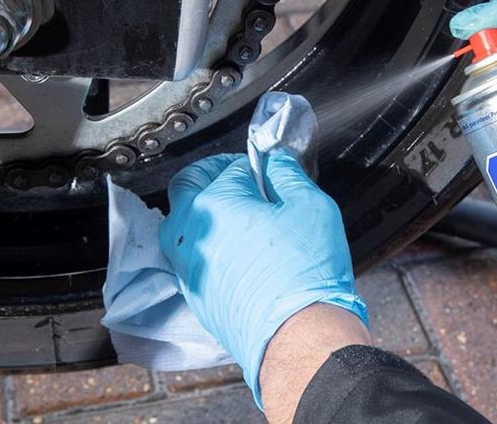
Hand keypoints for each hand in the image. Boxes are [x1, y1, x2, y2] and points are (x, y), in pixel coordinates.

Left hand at [158, 151, 367, 407]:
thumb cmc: (304, 272)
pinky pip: (193, 257)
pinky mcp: (194, 294)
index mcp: (213, 202)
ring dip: (208, 214)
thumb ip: (288, 174)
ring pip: (185, 224)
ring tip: (244, 221)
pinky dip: (211, 247)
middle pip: (187, 187)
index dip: (251, 165)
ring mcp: (187, 266)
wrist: (296, 336)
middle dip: (214, 179)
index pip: (226, 166)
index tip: (267, 172)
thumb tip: (276, 160)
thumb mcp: (311, 205)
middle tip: (246, 186)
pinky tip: (241, 255)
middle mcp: (189, 232)